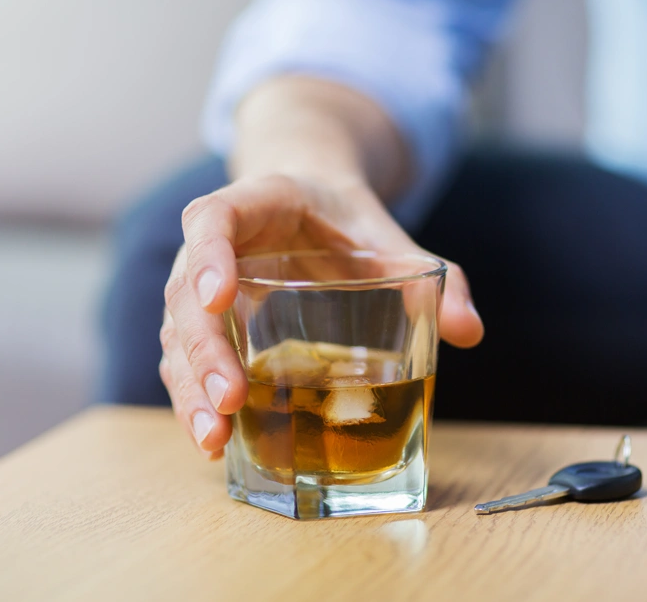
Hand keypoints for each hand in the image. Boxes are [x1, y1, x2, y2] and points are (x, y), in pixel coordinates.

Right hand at [159, 173, 483, 457]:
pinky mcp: (207, 324)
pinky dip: (193, 398)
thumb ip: (436, 277)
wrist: (312, 209)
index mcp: (257, 205)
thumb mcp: (393, 240)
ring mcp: (202, 287)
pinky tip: (214, 441)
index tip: (218, 297)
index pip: (214, 218)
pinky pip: (185, 359)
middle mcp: (215, 245)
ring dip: (189, 388)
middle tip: (230, 401)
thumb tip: (469, 332)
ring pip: (177, 335)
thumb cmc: (348, 225)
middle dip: (203, 351)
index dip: (209, 255)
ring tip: (214, 439)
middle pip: (186, 294)